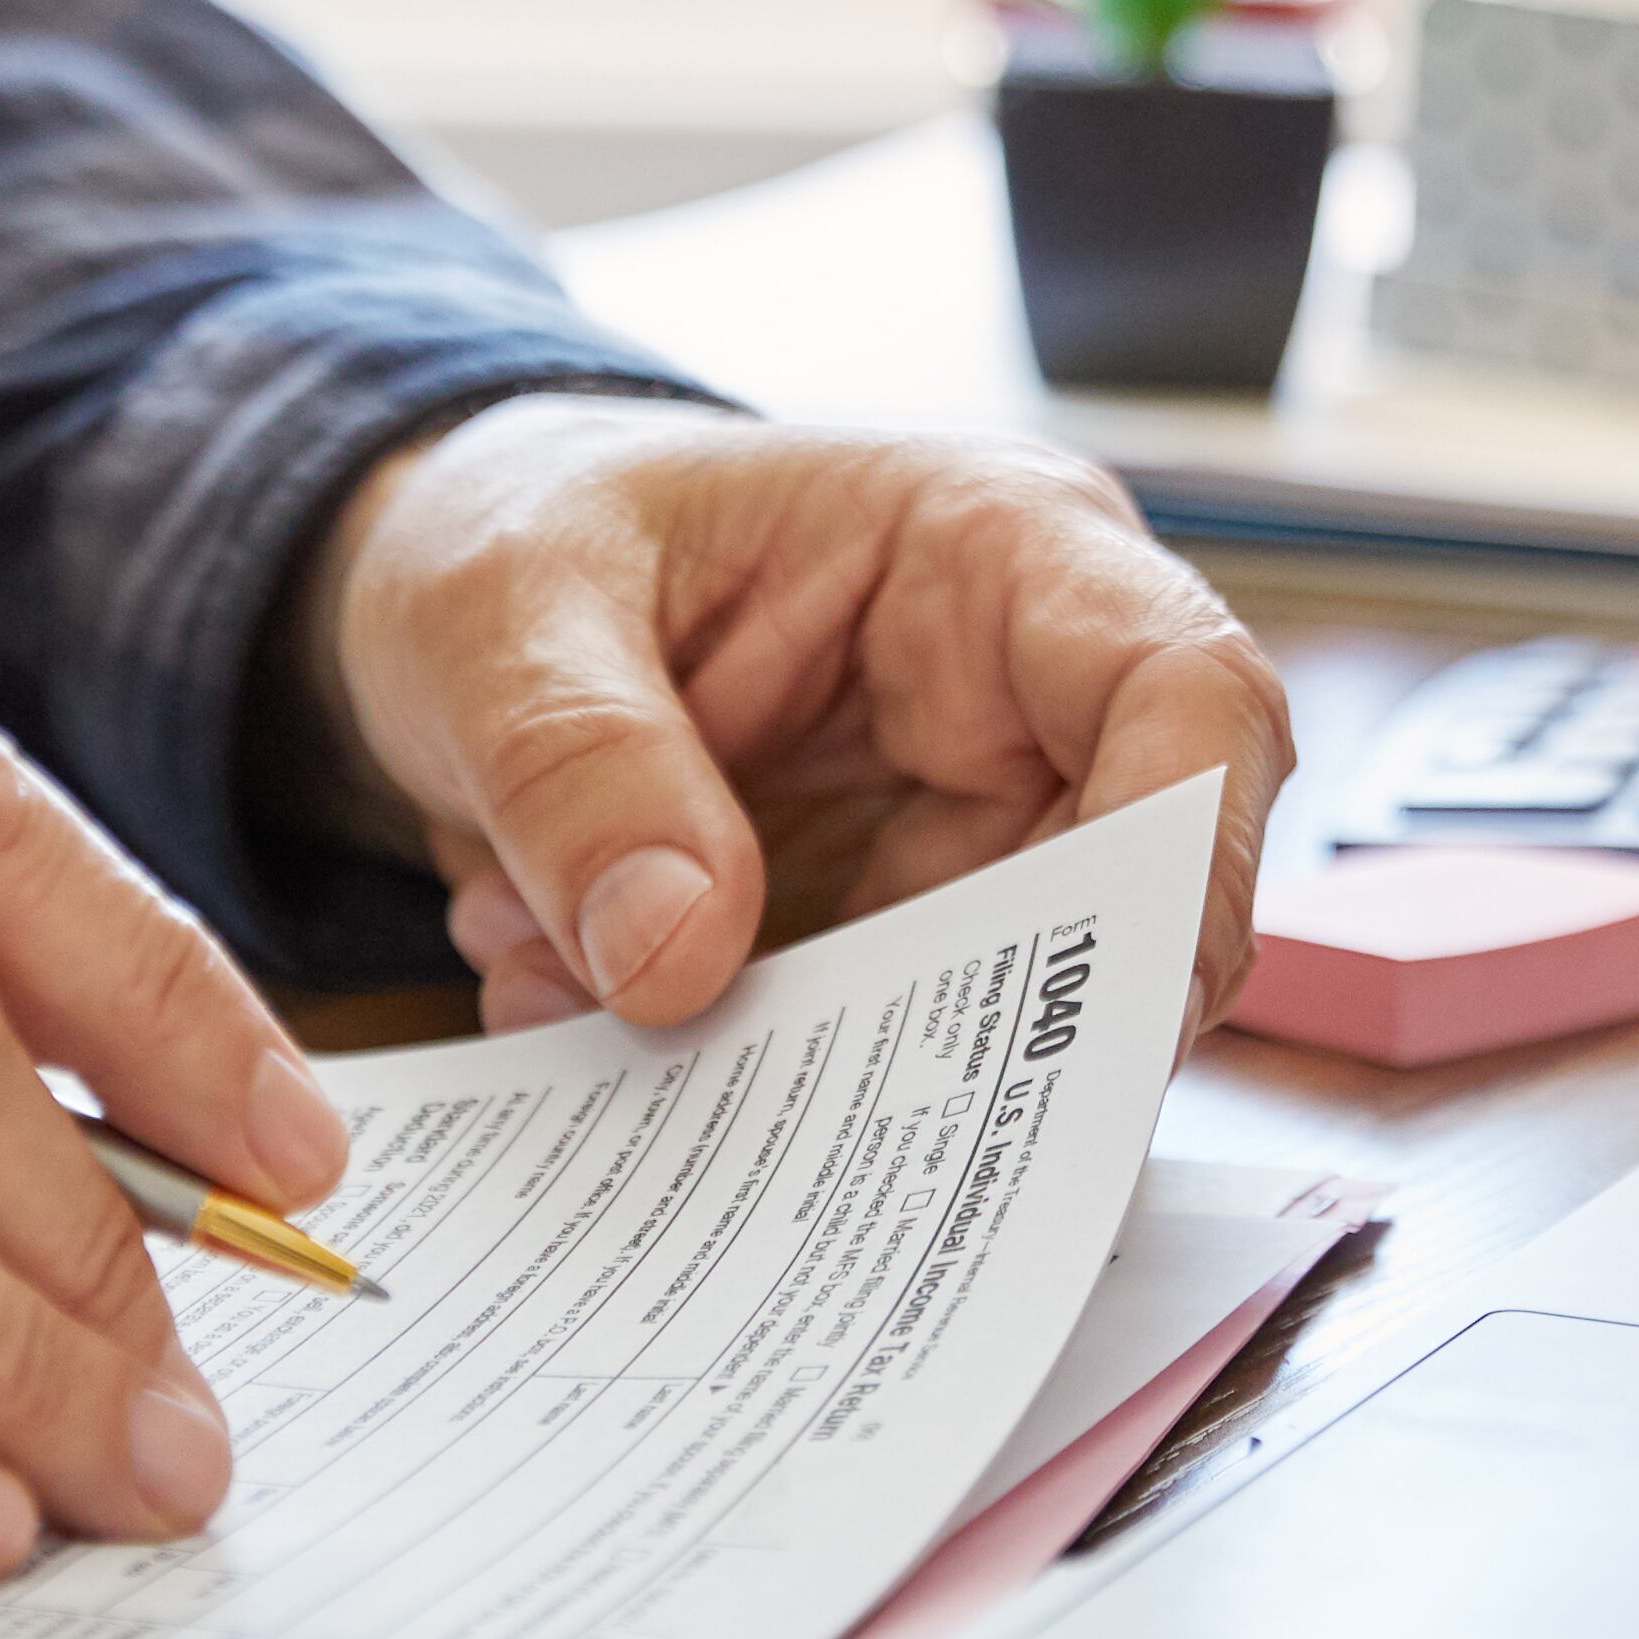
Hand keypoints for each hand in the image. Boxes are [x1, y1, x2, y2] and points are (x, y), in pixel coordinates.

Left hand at [298, 395, 1288, 1039]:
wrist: (447, 598)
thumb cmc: (513, 533)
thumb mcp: (499, 614)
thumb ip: (579, 769)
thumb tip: (677, 961)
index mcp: (990, 552)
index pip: (1185, 695)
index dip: (1190, 861)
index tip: (1111, 1017)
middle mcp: (1010, 709)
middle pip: (1111, 912)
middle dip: (963, 1035)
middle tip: (788, 1105)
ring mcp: (944, 840)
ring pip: (971, 1023)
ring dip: (789, 1065)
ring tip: (580, 1003)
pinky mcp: (862, 943)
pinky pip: (845, 1060)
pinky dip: (713, 1072)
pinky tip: (559, 1006)